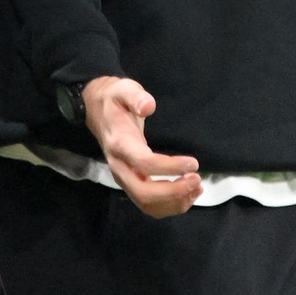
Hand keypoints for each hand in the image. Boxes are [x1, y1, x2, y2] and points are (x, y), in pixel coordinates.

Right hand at [83, 76, 200, 218]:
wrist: (99, 112)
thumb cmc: (116, 101)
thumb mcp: (124, 89)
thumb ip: (135, 96)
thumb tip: (149, 106)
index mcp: (119, 143)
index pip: (144, 163)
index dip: (170, 167)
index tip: (193, 163)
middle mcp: (119, 166)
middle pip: (144, 193)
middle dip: (174, 192)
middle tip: (197, 179)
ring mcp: (123, 178)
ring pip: (147, 204)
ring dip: (174, 202)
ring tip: (197, 187)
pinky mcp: (130, 184)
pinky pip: (149, 205)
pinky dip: (170, 205)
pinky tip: (188, 193)